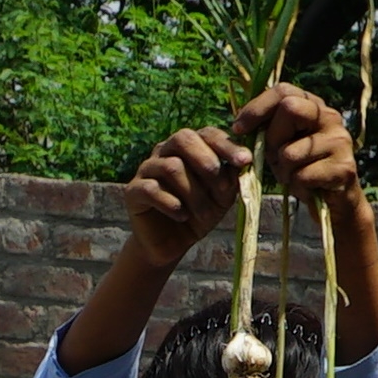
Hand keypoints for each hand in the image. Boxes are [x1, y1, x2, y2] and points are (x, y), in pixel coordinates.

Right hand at [122, 126, 249, 265]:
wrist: (171, 243)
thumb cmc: (198, 214)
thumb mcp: (222, 197)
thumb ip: (230, 178)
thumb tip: (240, 163)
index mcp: (190, 147)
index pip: (207, 134)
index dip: (227, 146)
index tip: (245, 161)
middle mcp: (166, 151)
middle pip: (183, 138)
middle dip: (205, 158)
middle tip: (219, 181)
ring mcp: (147, 169)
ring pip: (171, 166)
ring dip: (193, 192)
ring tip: (204, 214)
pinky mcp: (133, 191)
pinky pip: (152, 189)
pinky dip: (171, 203)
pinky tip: (182, 216)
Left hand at [237, 82, 365, 215]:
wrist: (330, 199)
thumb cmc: (299, 168)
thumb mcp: (277, 145)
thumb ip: (264, 131)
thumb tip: (239, 125)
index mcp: (313, 106)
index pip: (283, 90)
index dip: (257, 108)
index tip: (238, 129)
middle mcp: (330, 116)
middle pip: (290, 108)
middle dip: (272, 137)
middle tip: (274, 156)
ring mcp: (340, 140)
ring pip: (291, 152)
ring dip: (283, 170)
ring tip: (294, 174)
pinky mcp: (343, 167)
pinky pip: (302, 176)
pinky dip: (296, 185)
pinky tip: (307, 185)